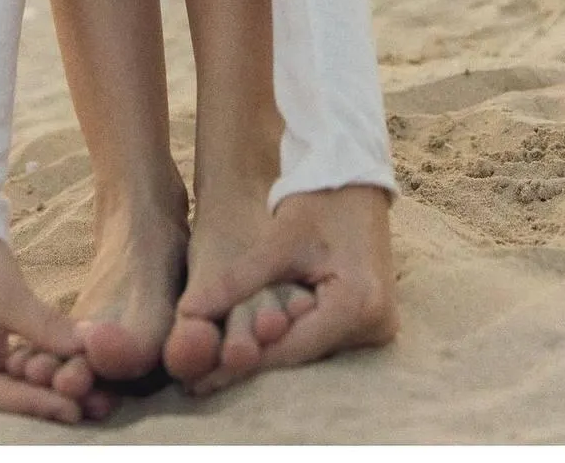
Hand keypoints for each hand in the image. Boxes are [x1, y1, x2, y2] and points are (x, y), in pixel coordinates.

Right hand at [0, 236, 107, 424]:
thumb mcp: (8, 297)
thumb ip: (47, 328)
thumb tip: (91, 349)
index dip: (36, 403)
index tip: (76, 408)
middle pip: (2, 410)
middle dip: (50, 404)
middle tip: (97, 407)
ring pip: (15, 402)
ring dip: (55, 395)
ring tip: (100, 400)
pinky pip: (16, 389)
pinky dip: (46, 383)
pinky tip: (85, 383)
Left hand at [176, 186, 397, 393]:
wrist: (354, 182)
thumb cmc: (319, 204)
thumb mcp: (277, 243)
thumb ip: (235, 282)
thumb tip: (188, 313)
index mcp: (358, 306)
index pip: (291, 348)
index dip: (242, 364)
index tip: (198, 380)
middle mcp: (376, 327)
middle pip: (301, 357)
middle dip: (251, 366)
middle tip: (199, 384)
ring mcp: (376, 328)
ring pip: (309, 353)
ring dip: (268, 356)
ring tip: (216, 371)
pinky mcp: (368, 324)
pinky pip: (320, 341)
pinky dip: (287, 341)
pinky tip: (250, 348)